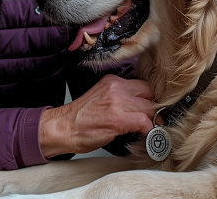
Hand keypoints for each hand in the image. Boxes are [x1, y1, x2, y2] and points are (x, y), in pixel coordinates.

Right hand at [39, 74, 157, 157]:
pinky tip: (145, 134)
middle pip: (149, 94)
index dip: (149, 98)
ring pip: (150, 107)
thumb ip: (120, 96)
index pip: (142, 85)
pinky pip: (145, 121)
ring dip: (152, 119)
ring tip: (150, 128)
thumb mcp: (102, 97)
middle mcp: (116, 87)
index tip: (151, 108)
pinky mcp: (118, 119)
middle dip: (153, 108)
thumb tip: (139, 105)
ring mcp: (118, 102)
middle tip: (153, 119)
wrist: (63, 128)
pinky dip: (149, 129)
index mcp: (112, 81)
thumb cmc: (80, 118)